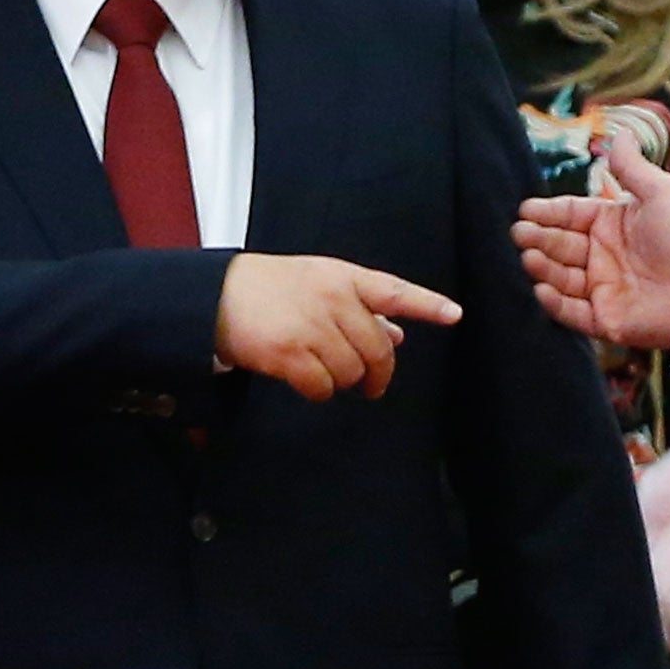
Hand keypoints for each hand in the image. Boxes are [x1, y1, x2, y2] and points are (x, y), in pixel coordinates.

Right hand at [213, 253, 461, 401]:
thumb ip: (360, 306)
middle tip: (372, 384)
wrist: (214, 295)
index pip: (395, 291)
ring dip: (344, 380)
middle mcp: (332, 299)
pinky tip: (308, 382)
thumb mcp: (319, 283)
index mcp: (343, 277)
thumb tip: (397, 334)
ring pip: (352, 371)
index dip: (428, 305)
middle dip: (378, 372)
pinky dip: (320, 391)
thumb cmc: (271, 288)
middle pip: (378, 349)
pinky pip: (322, 386)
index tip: (455, 315)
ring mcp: (310, 326)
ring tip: (325, 370)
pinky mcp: (287, 352)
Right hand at [512, 130, 669, 348]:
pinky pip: (573, 313)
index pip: (571, 215)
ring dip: (543, 267)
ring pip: (561, 278)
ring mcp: (605, 288)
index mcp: (614, 224)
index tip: (525, 209)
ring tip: (529, 255)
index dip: (548, 212)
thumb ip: (632, 166)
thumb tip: (620, 133)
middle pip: (561, 245)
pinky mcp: (607, 320)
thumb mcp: (661, 190)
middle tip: (519, 232)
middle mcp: (605, 256)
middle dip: (538, 237)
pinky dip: (555, 303)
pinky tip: (541, 288)